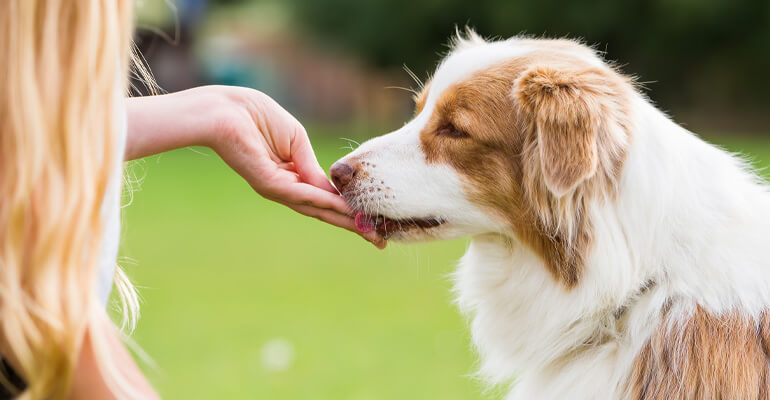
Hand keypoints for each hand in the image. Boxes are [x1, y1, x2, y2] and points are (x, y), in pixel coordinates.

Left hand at [126, 86, 384, 247]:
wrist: (224, 110)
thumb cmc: (255, 116)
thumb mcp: (296, 140)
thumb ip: (312, 165)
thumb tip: (332, 189)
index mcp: (291, 177)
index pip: (325, 199)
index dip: (349, 210)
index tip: (373, 222)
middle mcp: (285, 188)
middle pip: (323, 212)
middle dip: (352, 225)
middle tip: (378, 242)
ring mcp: (276, 188)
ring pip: (316, 209)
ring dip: (344, 220)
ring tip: (368, 231)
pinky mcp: (268, 183)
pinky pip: (302, 195)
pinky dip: (324, 202)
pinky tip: (343, 208)